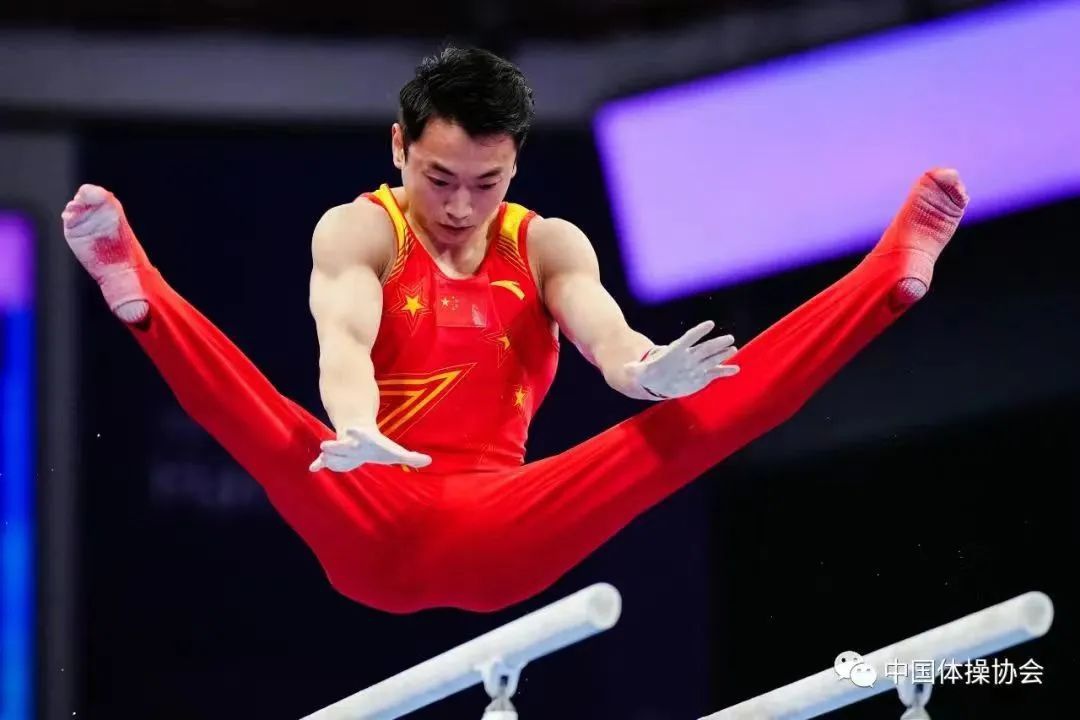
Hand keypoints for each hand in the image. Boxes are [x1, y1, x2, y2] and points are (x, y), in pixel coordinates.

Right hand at [309, 426, 431, 472]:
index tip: (351, 430)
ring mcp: (341, 448)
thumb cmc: (378, 446)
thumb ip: (410, 457)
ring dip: (328, 454)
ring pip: (332, 451)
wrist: (358, 434)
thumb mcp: (394, 451)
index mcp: (365, 440)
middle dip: (336, 445)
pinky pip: (324, 460)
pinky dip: (319, 464)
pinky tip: (313, 468)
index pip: (361, 436)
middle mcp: (351, 443)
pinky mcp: (333, 456)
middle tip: (327, 445)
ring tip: (323, 456)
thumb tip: (430, 461)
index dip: (356, 433)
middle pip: (342, 444)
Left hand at [624, 321, 738, 399]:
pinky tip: (736, 369)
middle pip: (704, 348)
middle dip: (716, 343)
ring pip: (712, 359)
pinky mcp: (701, 377)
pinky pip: (715, 373)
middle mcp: (688, 357)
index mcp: (674, 353)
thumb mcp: (637, 372)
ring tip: (734, 348)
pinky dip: (725, 371)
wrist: (656, 381)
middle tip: (729, 337)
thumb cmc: (647, 373)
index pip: (688, 339)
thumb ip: (634, 369)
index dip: (698, 332)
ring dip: (722, 354)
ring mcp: (696, 366)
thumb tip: (626, 367)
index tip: (710, 324)